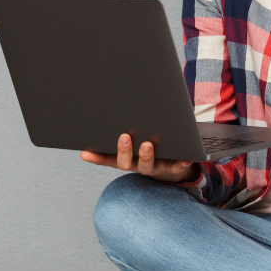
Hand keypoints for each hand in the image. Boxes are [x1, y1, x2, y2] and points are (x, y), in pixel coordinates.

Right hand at [81, 134, 198, 182]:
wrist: (173, 161)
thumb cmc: (149, 142)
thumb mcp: (136, 134)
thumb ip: (125, 125)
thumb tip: (112, 103)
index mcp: (126, 157)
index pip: (107, 158)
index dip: (96, 157)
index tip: (84, 152)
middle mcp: (137, 164)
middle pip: (126, 163)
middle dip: (123, 150)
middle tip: (124, 137)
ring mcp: (154, 167)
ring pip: (147, 166)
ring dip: (146, 156)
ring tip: (148, 145)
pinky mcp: (173, 167)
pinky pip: (177, 167)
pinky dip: (181, 163)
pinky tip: (186, 158)